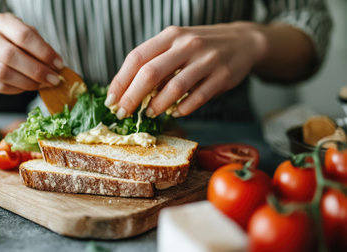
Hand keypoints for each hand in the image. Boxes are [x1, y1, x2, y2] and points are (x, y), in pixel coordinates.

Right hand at [0, 13, 63, 93]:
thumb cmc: (14, 43)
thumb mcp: (29, 38)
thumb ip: (42, 49)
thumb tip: (57, 67)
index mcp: (2, 22)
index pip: (24, 35)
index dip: (44, 52)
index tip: (59, 64)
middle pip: (11, 55)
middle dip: (37, 71)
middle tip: (53, 80)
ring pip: (3, 73)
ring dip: (28, 82)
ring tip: (42, 85)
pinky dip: (17, 89)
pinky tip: (28, 87)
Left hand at [105, 22, 266, 118]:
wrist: (243, 42)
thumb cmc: (200, 47)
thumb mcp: (176, 45)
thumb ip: (155, 62)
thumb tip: (127, 90)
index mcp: (170, 36)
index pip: (136, 57)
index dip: (120, 81)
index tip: (111, 100)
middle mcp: (187, 45)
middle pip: (150, 73)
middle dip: (132, 97)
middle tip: (123, 113)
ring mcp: (207, 60)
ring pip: (174, 87)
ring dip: (157, 105)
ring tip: (150, 114)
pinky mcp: (223, 76)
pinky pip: (198, 98)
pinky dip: (183, 109)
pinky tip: (175, 113)